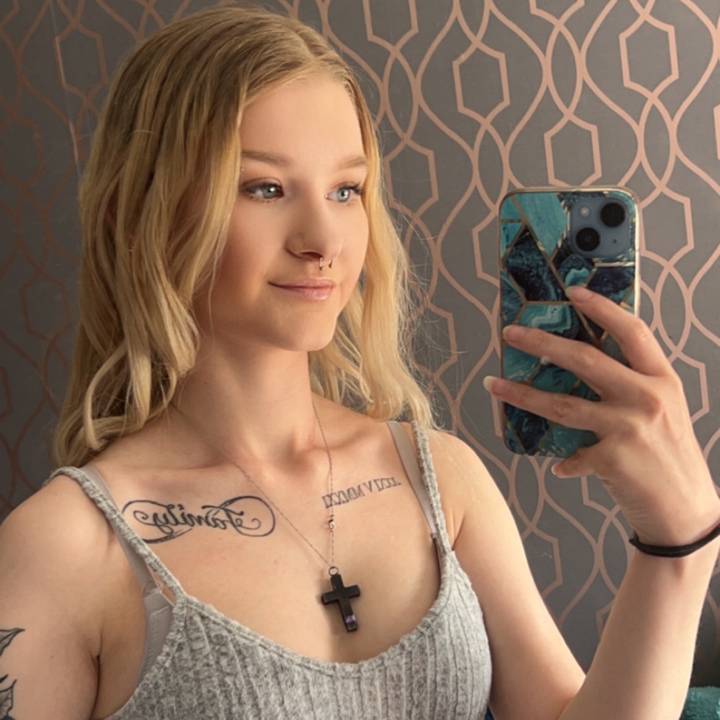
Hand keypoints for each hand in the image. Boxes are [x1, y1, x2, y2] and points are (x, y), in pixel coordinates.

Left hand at [484, 286, 719, 547]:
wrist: (686, 512)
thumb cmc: (669, 455)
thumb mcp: (664, 409)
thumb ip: (633, 385)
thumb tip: (581, 363)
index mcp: (662, 379)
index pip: (631, 331)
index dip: (602, 308)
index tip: (572, 291)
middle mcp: (648, 398)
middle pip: (585, 359)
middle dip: (542, 343)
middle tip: (509, 333)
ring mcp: (630, 428)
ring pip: (562, 404)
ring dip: (521, 394)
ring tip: (493, 384)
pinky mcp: (614, 460)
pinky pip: (572, 456)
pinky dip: (565, 462)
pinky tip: (560, 468)